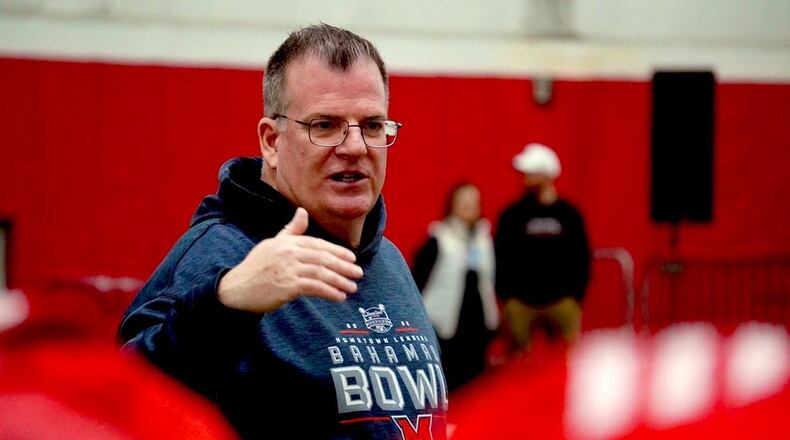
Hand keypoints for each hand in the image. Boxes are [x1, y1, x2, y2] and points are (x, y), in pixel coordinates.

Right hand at [217, 207, 362, 312]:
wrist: (236, 289)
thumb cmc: (256, 267)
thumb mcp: (272, 244)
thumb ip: (291, 230)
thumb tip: (302, 211)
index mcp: (287, 242)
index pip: (318, 244)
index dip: (337, 251)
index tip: (352, 258)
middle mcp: (288, 253)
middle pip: (323, 258)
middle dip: (343, 266)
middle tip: (358, 273)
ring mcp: (287, 269)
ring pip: (321, 273)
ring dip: (339, 281)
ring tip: (352, 288)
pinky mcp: (286, 286)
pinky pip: (314, 288)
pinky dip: (329, 292)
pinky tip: (339, 297)